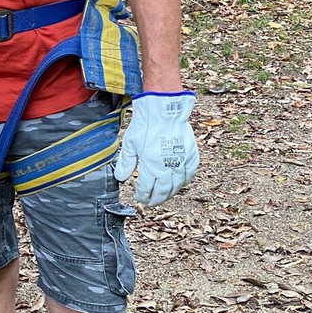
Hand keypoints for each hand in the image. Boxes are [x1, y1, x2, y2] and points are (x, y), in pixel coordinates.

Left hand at [114, 91, 198, 206]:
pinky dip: (184, 181)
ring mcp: (181, 162)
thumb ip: (125, 163)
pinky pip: (189, 174)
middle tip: (150, 202)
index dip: (142, 196)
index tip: (139, 197)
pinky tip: (179, 183)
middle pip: (162, 191)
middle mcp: (167, 167)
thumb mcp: (129, 144)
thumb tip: (120, 178)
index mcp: (151, 166)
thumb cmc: (146, 125)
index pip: (146, 189)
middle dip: (155, 199)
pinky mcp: (191, 155)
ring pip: (177, 186)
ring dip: (169, 193)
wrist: (164, 110)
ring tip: (163, 196)